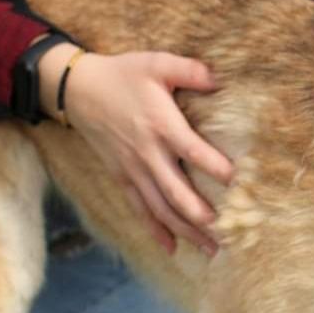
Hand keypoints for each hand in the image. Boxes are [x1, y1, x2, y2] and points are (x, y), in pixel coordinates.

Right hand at [39, 44, 232, 254]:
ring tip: (211, 249)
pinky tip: (171, 248)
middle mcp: (147, 153)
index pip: (191, 150)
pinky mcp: (122, 177)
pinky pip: (140, 209)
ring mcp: (133, 169)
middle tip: (226, 231)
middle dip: (199, 215)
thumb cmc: (123, 75)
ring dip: (185, 231)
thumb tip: (220, 78)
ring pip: (160, 208)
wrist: (77, 90)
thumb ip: (189, 70)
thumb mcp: (156, 63)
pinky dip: (155, 230)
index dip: (213, 166)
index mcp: (160, 124)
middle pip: (175, 192)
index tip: (236, 180)